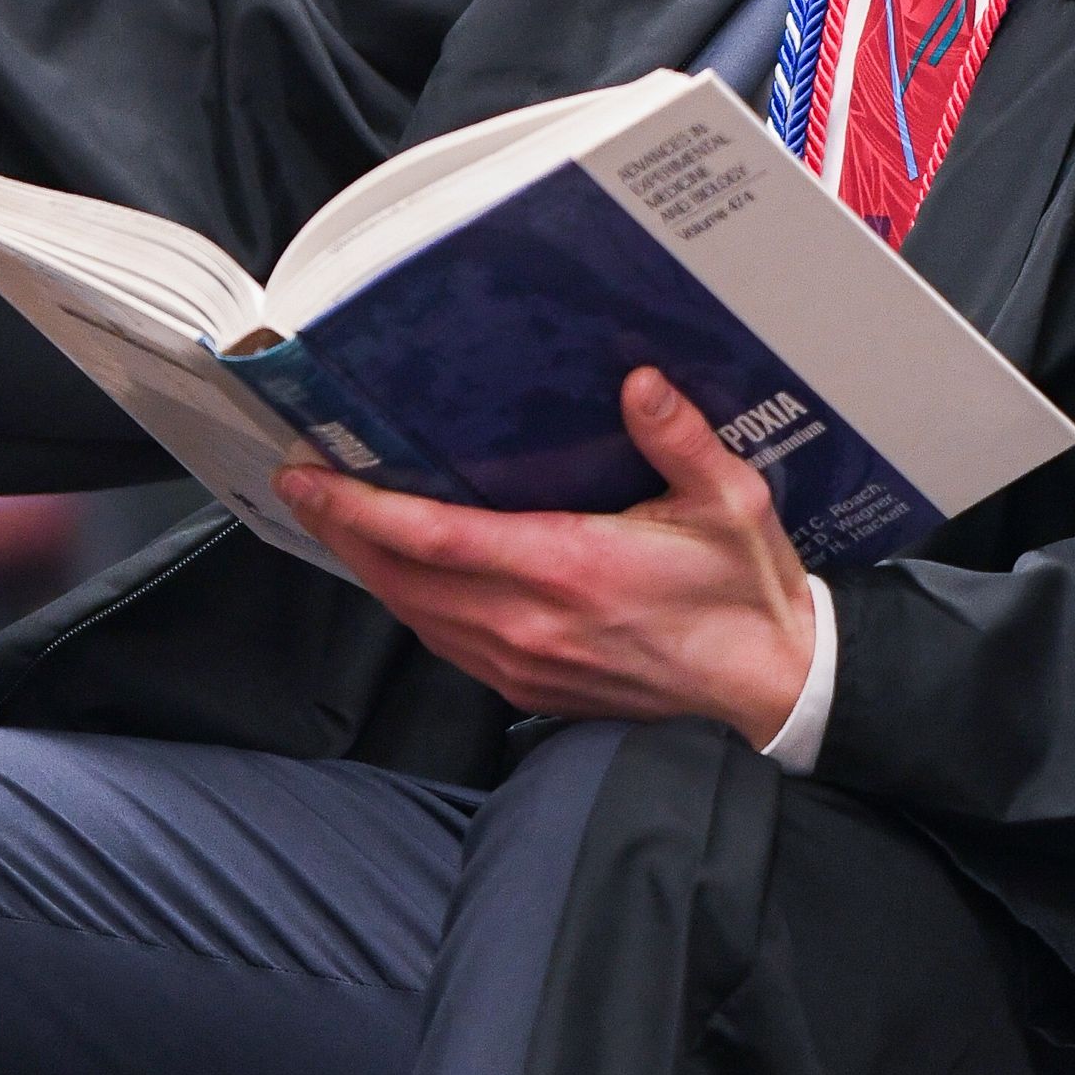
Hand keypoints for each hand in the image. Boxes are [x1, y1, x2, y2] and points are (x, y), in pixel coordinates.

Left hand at [273, 372, 817, 740]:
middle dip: (344, 531)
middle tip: (304, 485)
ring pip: (416, 616)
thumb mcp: (732, 501)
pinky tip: (402, 576)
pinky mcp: (530, 691)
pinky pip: (446, 645)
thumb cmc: (747, 595)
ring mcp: (525, 664)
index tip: (313, 477)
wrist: (770, 690)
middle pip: (403, 578)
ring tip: (339, 521)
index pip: (436, 538)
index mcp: (571, 568)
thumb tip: (640, 383)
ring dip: (370, 568)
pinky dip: (411, 605)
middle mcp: (533, 623)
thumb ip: (680, 439)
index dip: (362, 508)